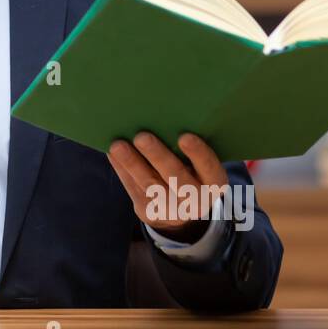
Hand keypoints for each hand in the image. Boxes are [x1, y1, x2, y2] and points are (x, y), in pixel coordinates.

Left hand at [107, 132, 228, 243]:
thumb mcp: (199, 165)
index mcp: (214, 182)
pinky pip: (133, 189)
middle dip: (158, 156)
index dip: (198, 153)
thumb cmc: (191, 171)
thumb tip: (163, 116)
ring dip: (132, 163)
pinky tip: (113, 155)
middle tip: (142, 137)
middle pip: (176, 177)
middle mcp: (196, 199)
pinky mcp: (149, 212)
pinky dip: (122, 170)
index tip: (184, 137)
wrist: (182, 209)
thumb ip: (188, 149)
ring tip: (118, 146)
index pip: (209, 167)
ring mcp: (172, 210)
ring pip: (150, 185)